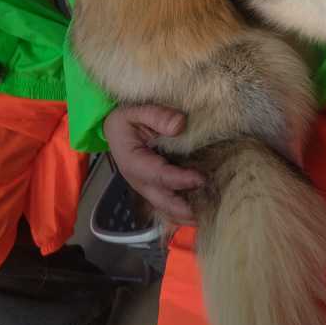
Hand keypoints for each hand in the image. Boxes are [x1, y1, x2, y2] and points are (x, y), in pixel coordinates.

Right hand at [103, 105, 203, 222]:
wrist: (114, 129)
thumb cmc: (127, 121)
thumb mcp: (137, 111)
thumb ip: (157, 116)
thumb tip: (180, 125)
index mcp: (133, 163)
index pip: (159, 175)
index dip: (181, 179)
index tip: (201, 179)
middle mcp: (140, 181)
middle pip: (164, 202)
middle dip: (186, 210)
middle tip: (211, 208)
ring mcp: (147, 187)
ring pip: (168, 208)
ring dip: (188, 213)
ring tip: (212, 212)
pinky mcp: (155, 188)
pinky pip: (170, 204)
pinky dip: (185, 209)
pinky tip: (204, 207)